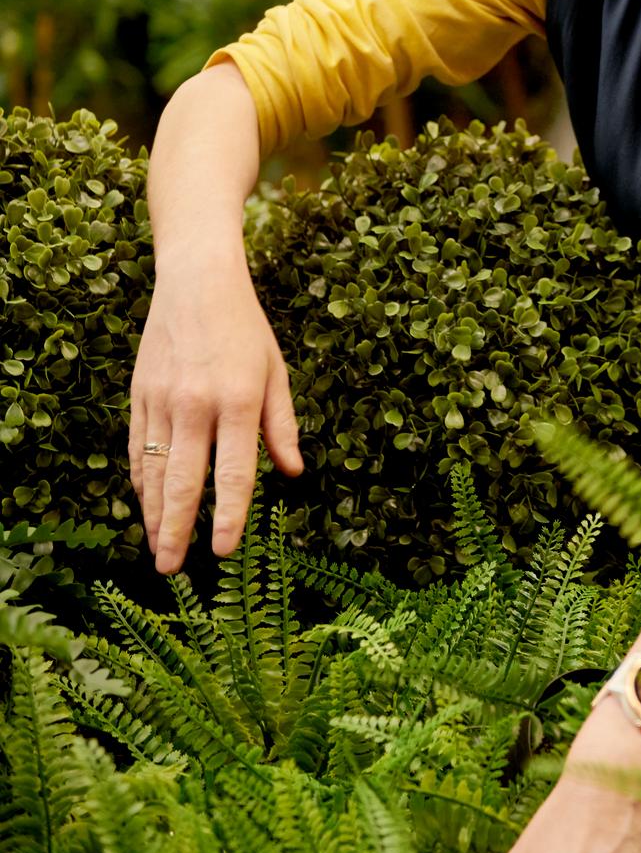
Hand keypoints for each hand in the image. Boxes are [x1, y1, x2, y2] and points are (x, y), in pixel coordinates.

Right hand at [127, 249, 303, 573]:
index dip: (229, 515)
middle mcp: (195, 404)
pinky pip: (136, 448)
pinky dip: (139, 482)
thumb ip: (281, 425)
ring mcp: (161, 401)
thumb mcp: (275, 372)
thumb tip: (293, 473)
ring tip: (156, 549)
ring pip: (152, 470)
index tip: (223, 551)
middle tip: (172, 569)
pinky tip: (145, 507)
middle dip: (177, 529)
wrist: (196, 282)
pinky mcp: (139, 395)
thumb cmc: (245, 329)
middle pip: (183, 480)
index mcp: (237, 400)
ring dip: (152, 514)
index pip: (233, 471)